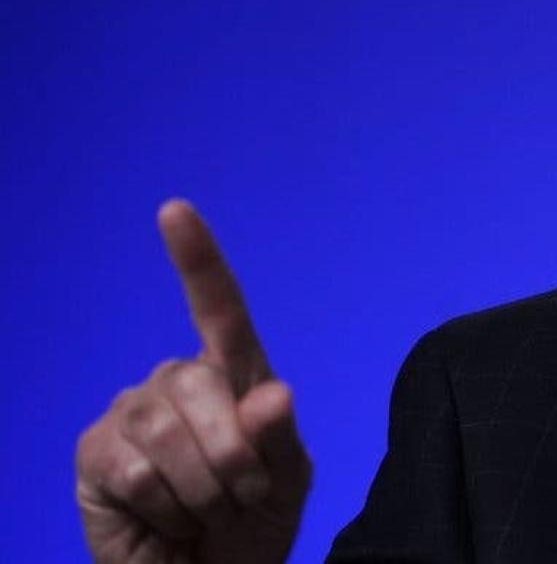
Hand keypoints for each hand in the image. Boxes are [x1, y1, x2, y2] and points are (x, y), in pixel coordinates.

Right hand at [76, 200, 310, 562]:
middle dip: (236, 455)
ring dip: (204, 488)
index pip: (219, 309)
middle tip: (243, 496)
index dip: (197, 260)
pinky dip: (165, 506)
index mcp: (233, 376)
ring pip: (169, 433)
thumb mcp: (285, 482)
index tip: (174, 211)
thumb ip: (280, 438)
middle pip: (205, 387)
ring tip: (206, 511)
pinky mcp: (96, 453)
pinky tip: (165, 518)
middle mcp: (178, 382)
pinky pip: (137, 471)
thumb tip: (270, 395)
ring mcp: (132, 413)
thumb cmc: (252, 521)